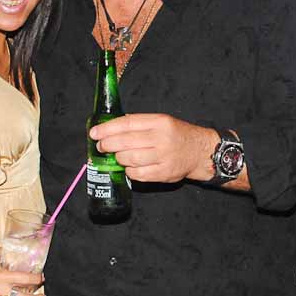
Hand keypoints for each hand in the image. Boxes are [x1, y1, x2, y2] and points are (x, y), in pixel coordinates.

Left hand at [89, 114, 215, 183]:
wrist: (200, 151)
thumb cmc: (177, 135)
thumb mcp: (162, 121)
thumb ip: (139, 124)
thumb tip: (111, 127)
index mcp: (159, 122)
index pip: (127, 124)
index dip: (108, 129)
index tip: (95, 133)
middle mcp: (162, 138)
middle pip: (126, 142)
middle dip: (108, 145)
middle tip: (101, 146)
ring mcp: (163, 157)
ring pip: (130, 159)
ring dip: (118, 158)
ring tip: (116, 156)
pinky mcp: (164, 173)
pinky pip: (138, 174)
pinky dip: (129, 171)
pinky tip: (129, 167)